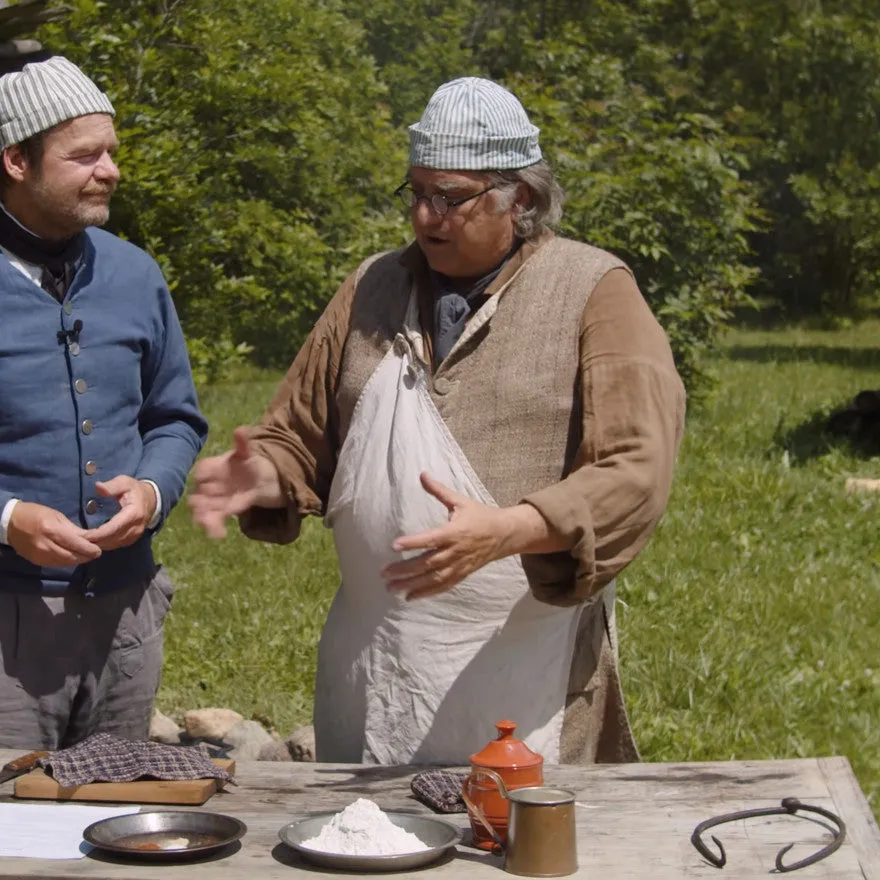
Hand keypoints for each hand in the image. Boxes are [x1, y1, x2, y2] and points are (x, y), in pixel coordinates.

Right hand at [6, 502, 101, 566]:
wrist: (10, 523)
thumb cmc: (36, 514)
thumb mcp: (57, 516)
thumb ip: (73, 529)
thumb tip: (89, 538)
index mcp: (53, 531)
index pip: (76, 544)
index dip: (90, 549)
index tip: (99, 550)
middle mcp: (47, 546)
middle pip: (72, 557)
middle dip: (86, 556)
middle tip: (95, 553)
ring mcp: (40, 555)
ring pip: (65, 563)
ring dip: (78, 560)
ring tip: (86, 555)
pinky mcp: (37, 561)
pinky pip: (56, 564)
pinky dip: (67, 562)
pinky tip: (73, 557)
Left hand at [86, 476, 157, 549]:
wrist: (151, 499)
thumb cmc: (134, 489)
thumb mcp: (124, 482)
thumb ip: (112, 486)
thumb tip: (98, 487)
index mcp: (134, 514)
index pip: (114, 528)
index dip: (98, 534)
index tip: (83, 536)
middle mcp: (136, 527)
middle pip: (112, 539)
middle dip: (95, 541)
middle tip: (77, 540)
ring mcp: (135, 535)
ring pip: (113, 544)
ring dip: (98, 544)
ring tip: (82, 542)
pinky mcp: (131, 539)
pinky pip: (116, 545)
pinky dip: (104, 544)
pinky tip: (93, 541)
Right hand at [188, 426, 282, 538]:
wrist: (263, 479)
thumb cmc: (250, 463)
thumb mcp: (248, 453)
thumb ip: (243, 443)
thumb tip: (241, 430)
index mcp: (215, 466)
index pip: (202, 471)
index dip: (202, 478)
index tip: (203, 483)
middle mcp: (212, 483)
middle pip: (200, 492)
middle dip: (200, 502)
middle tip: (201, 510)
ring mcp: (217, 497)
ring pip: (206, 508)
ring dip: (205, 517)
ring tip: (210, 527)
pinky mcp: (225, 510)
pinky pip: (216, 518)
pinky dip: (215, 526)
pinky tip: (218, 534)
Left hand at [382, 473, 519, 600]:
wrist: (505, 534)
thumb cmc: (481, 515)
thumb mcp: (460, 501)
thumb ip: (439, 490)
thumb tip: (422, 474)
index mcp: (455, 532)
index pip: (431, 539)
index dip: (412, 543)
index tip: (394, 545)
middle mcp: (456, 551)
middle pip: (428, 563)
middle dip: (405, 569)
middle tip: (384, 573)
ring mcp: (460, 565)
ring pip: (433, 578)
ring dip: (412, 585)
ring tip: (392, 588)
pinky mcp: (462, 574)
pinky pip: (443, 586)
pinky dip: (427, 593)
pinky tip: (410, 597)